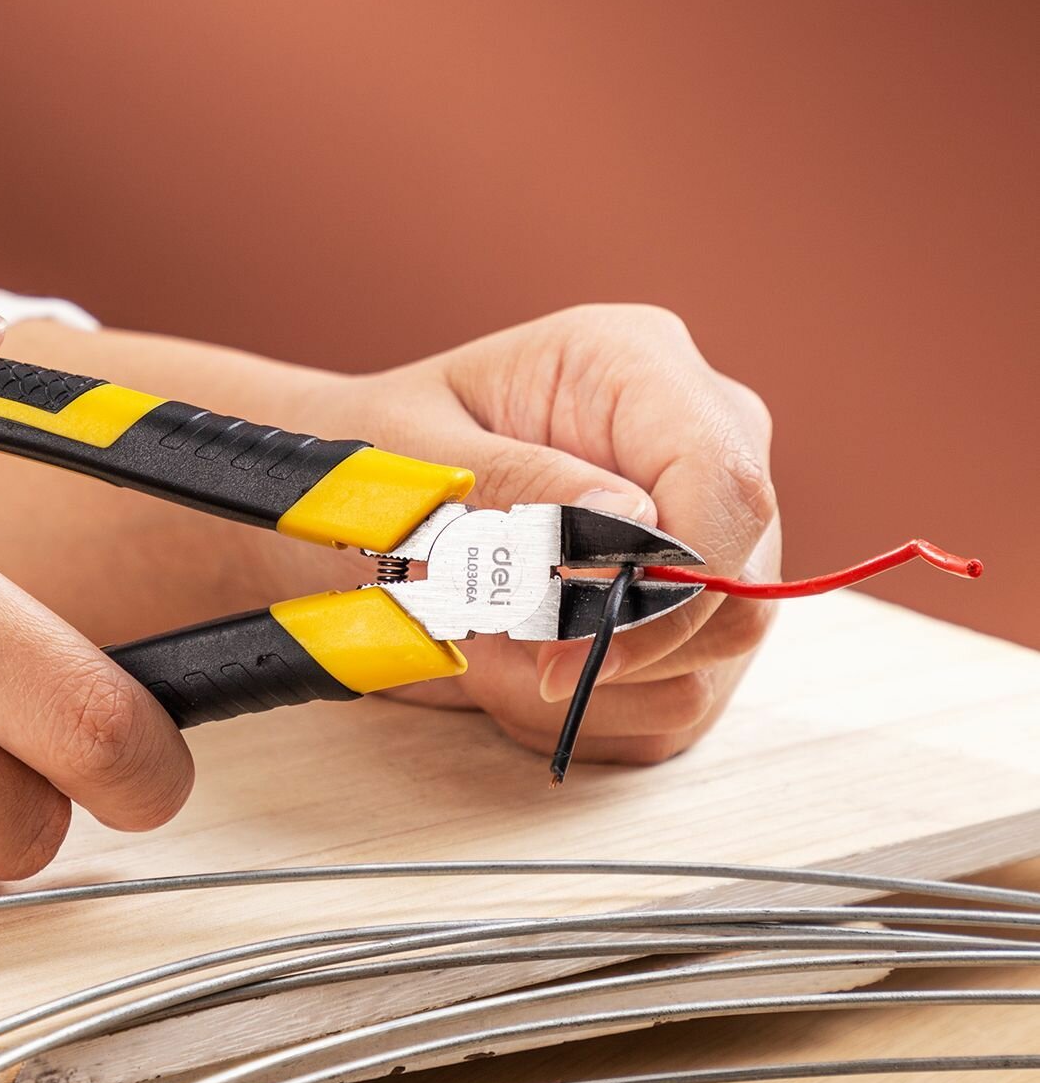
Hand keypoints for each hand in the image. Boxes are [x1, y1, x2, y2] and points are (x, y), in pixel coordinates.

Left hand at [0, 307, 776, 768]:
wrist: (344, 521)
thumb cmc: (365, 470)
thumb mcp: (410, 467)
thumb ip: (516, 497)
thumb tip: (627, 544)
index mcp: (634, 366)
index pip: (726, 483)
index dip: (668, 582)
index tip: (561, 642)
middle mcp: (693, 439)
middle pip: (738, 583)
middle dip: (613, 647)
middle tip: (494, 653)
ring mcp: (700, 534)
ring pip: (713, 662)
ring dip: (589, 688)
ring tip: (486, 651)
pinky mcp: (684, 616)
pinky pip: (678, 707)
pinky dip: (589, 716)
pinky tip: (514, 672)